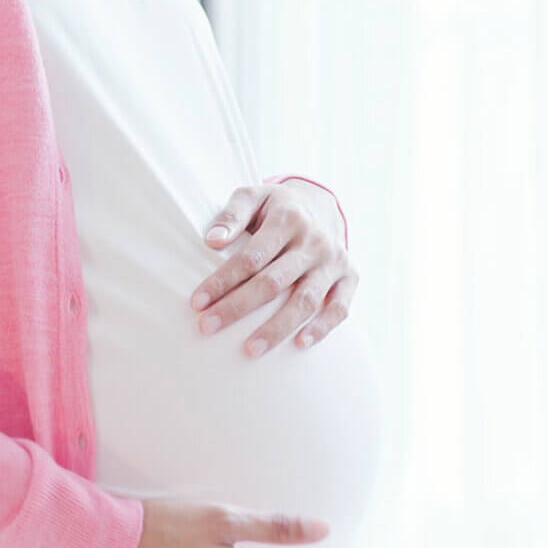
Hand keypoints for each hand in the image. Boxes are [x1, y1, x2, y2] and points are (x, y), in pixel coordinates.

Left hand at [194, 180, 357, 357]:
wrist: (321, 205)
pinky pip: (340, 308)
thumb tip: (212, 240)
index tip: (197, 302)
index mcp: (287, 220)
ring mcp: (334, 261)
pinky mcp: (350, 277)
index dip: (223, 280)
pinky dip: (323, 328)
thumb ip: (232, 215)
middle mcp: (313, 242)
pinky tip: (300, 344)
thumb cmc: (275, 208)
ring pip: (305, 300)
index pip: (251, 257)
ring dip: (277, 328)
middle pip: (274, 282)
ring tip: (250, 350)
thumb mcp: (253, 197)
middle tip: (208, 327)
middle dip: (238, 307)